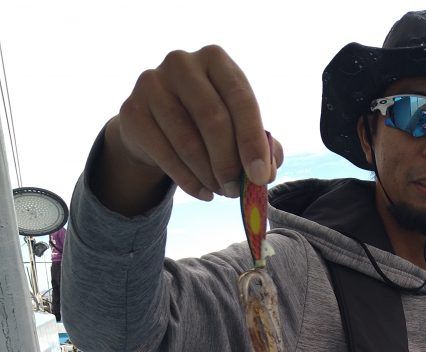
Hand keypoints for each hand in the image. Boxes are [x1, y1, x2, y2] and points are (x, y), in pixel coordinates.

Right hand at [96, 46, 282, 212]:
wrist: (154, 124)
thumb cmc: (205, 122)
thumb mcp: (237, 125)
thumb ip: (260, 144)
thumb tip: (267, 170)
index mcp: (215, 59)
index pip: (240, 99)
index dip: (253, 141)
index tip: (261, 177)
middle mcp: (181, 63)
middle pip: (213, 120)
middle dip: (229, 163)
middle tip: (237, 191)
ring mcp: (152, 83)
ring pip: (188, 142)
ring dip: (209, 176)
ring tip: (221, 192)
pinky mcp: (132, 110)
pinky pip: (165, 155)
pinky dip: (189, 182)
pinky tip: (203, 193)